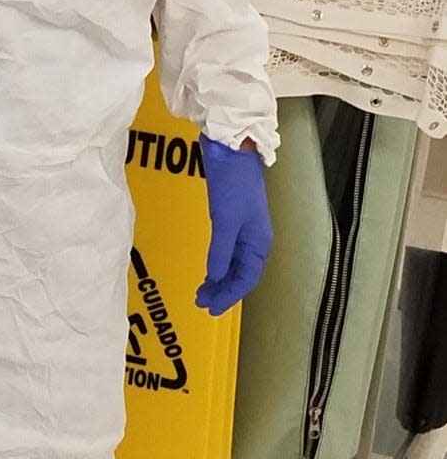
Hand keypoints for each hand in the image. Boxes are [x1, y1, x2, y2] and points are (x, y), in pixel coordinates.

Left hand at [196, 135, 272, 315]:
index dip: (229, 295)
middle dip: (222, 290)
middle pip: (241, 274)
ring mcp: (243, 229)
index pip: (246, 278)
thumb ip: (221, 251)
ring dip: (218, 279)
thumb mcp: (225, 220)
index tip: (210, 308)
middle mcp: (254, 239)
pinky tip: (208, 270)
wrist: (231, 151)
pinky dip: (217, 263)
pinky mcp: (231, 219)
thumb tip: (216, 277)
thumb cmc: (232, 185)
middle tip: (201, 303)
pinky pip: (227, 251)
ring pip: (233, 264)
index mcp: (258, 242)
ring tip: (201, 292)